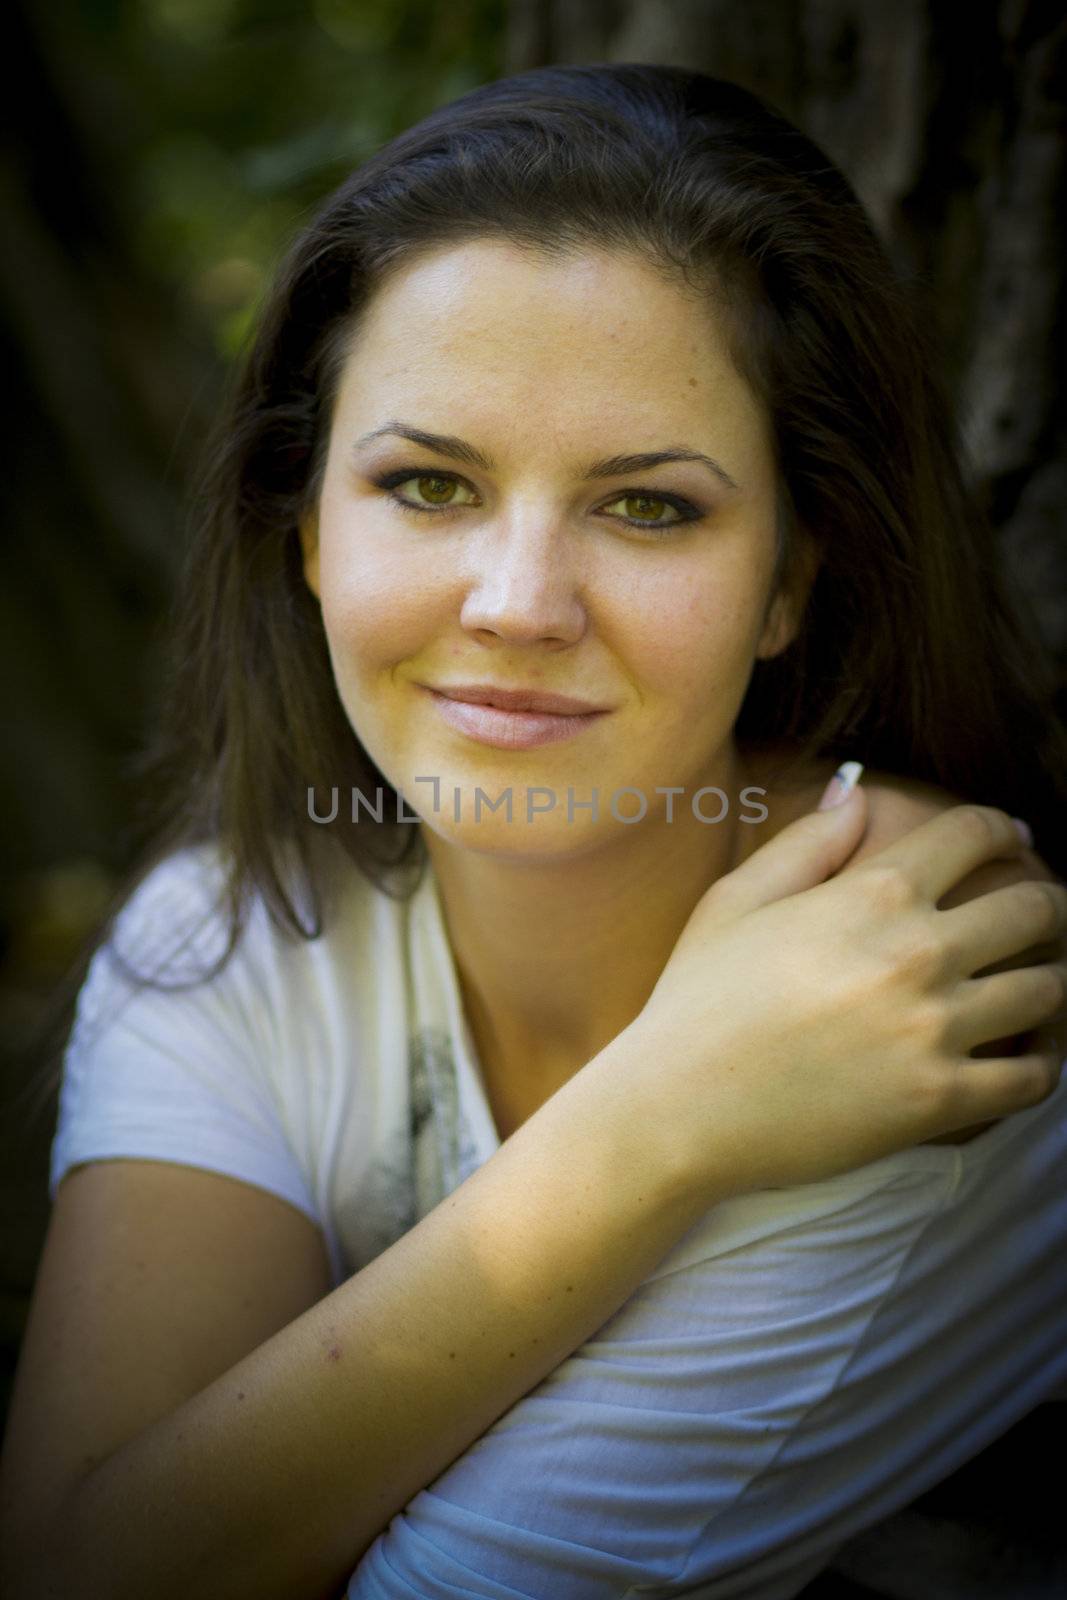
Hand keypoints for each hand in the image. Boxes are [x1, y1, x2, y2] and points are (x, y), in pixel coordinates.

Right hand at [626, 791, 1066, 1197]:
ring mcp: (934, 1029)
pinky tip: (1026, 1055)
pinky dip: (1041, 1064)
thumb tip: (857, 791)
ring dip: (1049, 981)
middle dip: (1047, 903)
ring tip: (1037, 984)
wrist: (679, 1108)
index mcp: (871, 894)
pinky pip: (1033, 1079)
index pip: (974, 834)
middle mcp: (917, 952)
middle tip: (1039, 914)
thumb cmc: (698, 1001)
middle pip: (1034, 908)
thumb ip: (807, 842)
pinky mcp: (940, 1100)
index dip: (1002, 829)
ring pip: (1047, 990)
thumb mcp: (735, 901)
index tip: (1013, 840)